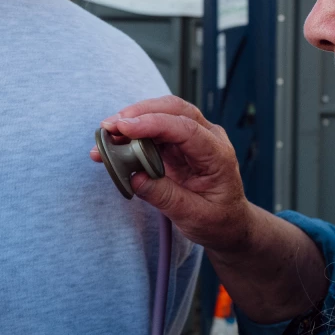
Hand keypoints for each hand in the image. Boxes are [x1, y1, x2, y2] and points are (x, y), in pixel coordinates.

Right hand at [94, 96, 255, 253]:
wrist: (229, 224)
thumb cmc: (218, 221)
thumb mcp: (194, 216)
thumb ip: (165, 197)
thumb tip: (135, 178)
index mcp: (218, 154)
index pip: (186, 128)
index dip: (153, 124)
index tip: (125, 127)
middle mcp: (208, 138)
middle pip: (174, 110)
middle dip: (139, 113)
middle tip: (109, 126)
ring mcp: (193, 137)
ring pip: (161, 114)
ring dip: (131, 121)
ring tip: (105, 135)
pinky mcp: (177, 143)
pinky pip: (153, 130)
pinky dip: (132, 133)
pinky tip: (112, 143)